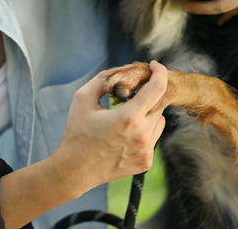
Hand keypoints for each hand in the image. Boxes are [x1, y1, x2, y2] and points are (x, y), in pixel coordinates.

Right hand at [50, 61, 169, 196]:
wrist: (74, 170)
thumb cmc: (77, 133)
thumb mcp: (83, 98)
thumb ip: (104, 79)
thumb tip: (123, 70)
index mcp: (128, 118)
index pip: (157, 88)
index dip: (159, 72)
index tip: (154, 66)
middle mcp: (142, 135)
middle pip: (163, 102)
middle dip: (154, 90)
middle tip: (140, 87)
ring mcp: (146, 150)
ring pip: (161, 120)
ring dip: (150, 112)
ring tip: (128, 116)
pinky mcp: (146, 161)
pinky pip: (154, 137)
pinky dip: (145, 130)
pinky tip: (126, 134)